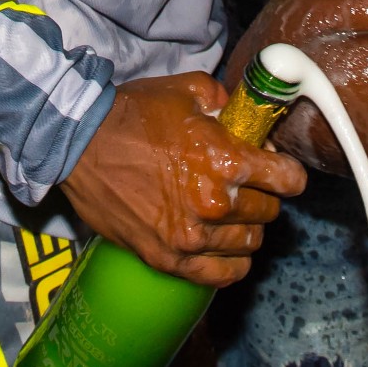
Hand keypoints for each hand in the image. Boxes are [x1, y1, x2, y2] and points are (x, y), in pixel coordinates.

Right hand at [59, 72, 307, 286]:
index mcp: (225, 160)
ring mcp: (191, 237)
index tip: (281, 171)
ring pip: (248, 243)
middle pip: (269, 212)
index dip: (288, 173)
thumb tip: (244, 115)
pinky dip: (232, 265)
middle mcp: (214, 203)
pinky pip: (221, 275)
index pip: (288, 180)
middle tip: (248, 187)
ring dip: (247, 228)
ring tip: (233, 216)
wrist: (79, 144)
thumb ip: (225, 102)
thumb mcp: (186, 91)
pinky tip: (228, 251)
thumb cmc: (132, 114)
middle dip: (264, 196)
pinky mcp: (168, 258)